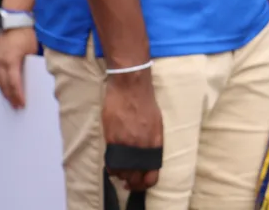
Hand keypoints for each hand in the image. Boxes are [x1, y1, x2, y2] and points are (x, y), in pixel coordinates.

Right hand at [0, 27, 37, 108]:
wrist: (15, 21)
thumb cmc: (26, 34)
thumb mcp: (34, 50)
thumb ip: (34, 64)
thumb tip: (38, 76)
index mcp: (11, 61)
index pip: (14, 83)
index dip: (18, 95)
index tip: (22, 104)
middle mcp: (2, 62)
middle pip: (5, 85)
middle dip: (11, 97)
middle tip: (17, 107)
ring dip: (5, 92)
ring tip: (11, 101)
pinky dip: (1, 83)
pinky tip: (5, 88)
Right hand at [103, 71, 163, 190]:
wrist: (130, 86)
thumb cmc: (145, 101)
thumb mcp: (157, 123)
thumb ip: (152, 140)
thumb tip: (147, 153)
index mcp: (155, 143)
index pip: (152, 175)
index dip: (145, 182)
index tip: (141, 182)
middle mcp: (142, 147)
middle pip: (136, 177)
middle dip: (133, 182)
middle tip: (129, 180)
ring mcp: (126, 144)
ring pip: (122, 172)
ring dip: (121, 175)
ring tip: (121, 172)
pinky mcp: (112, 139)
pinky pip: (111, 162)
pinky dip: (111, 167)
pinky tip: (113, 166)